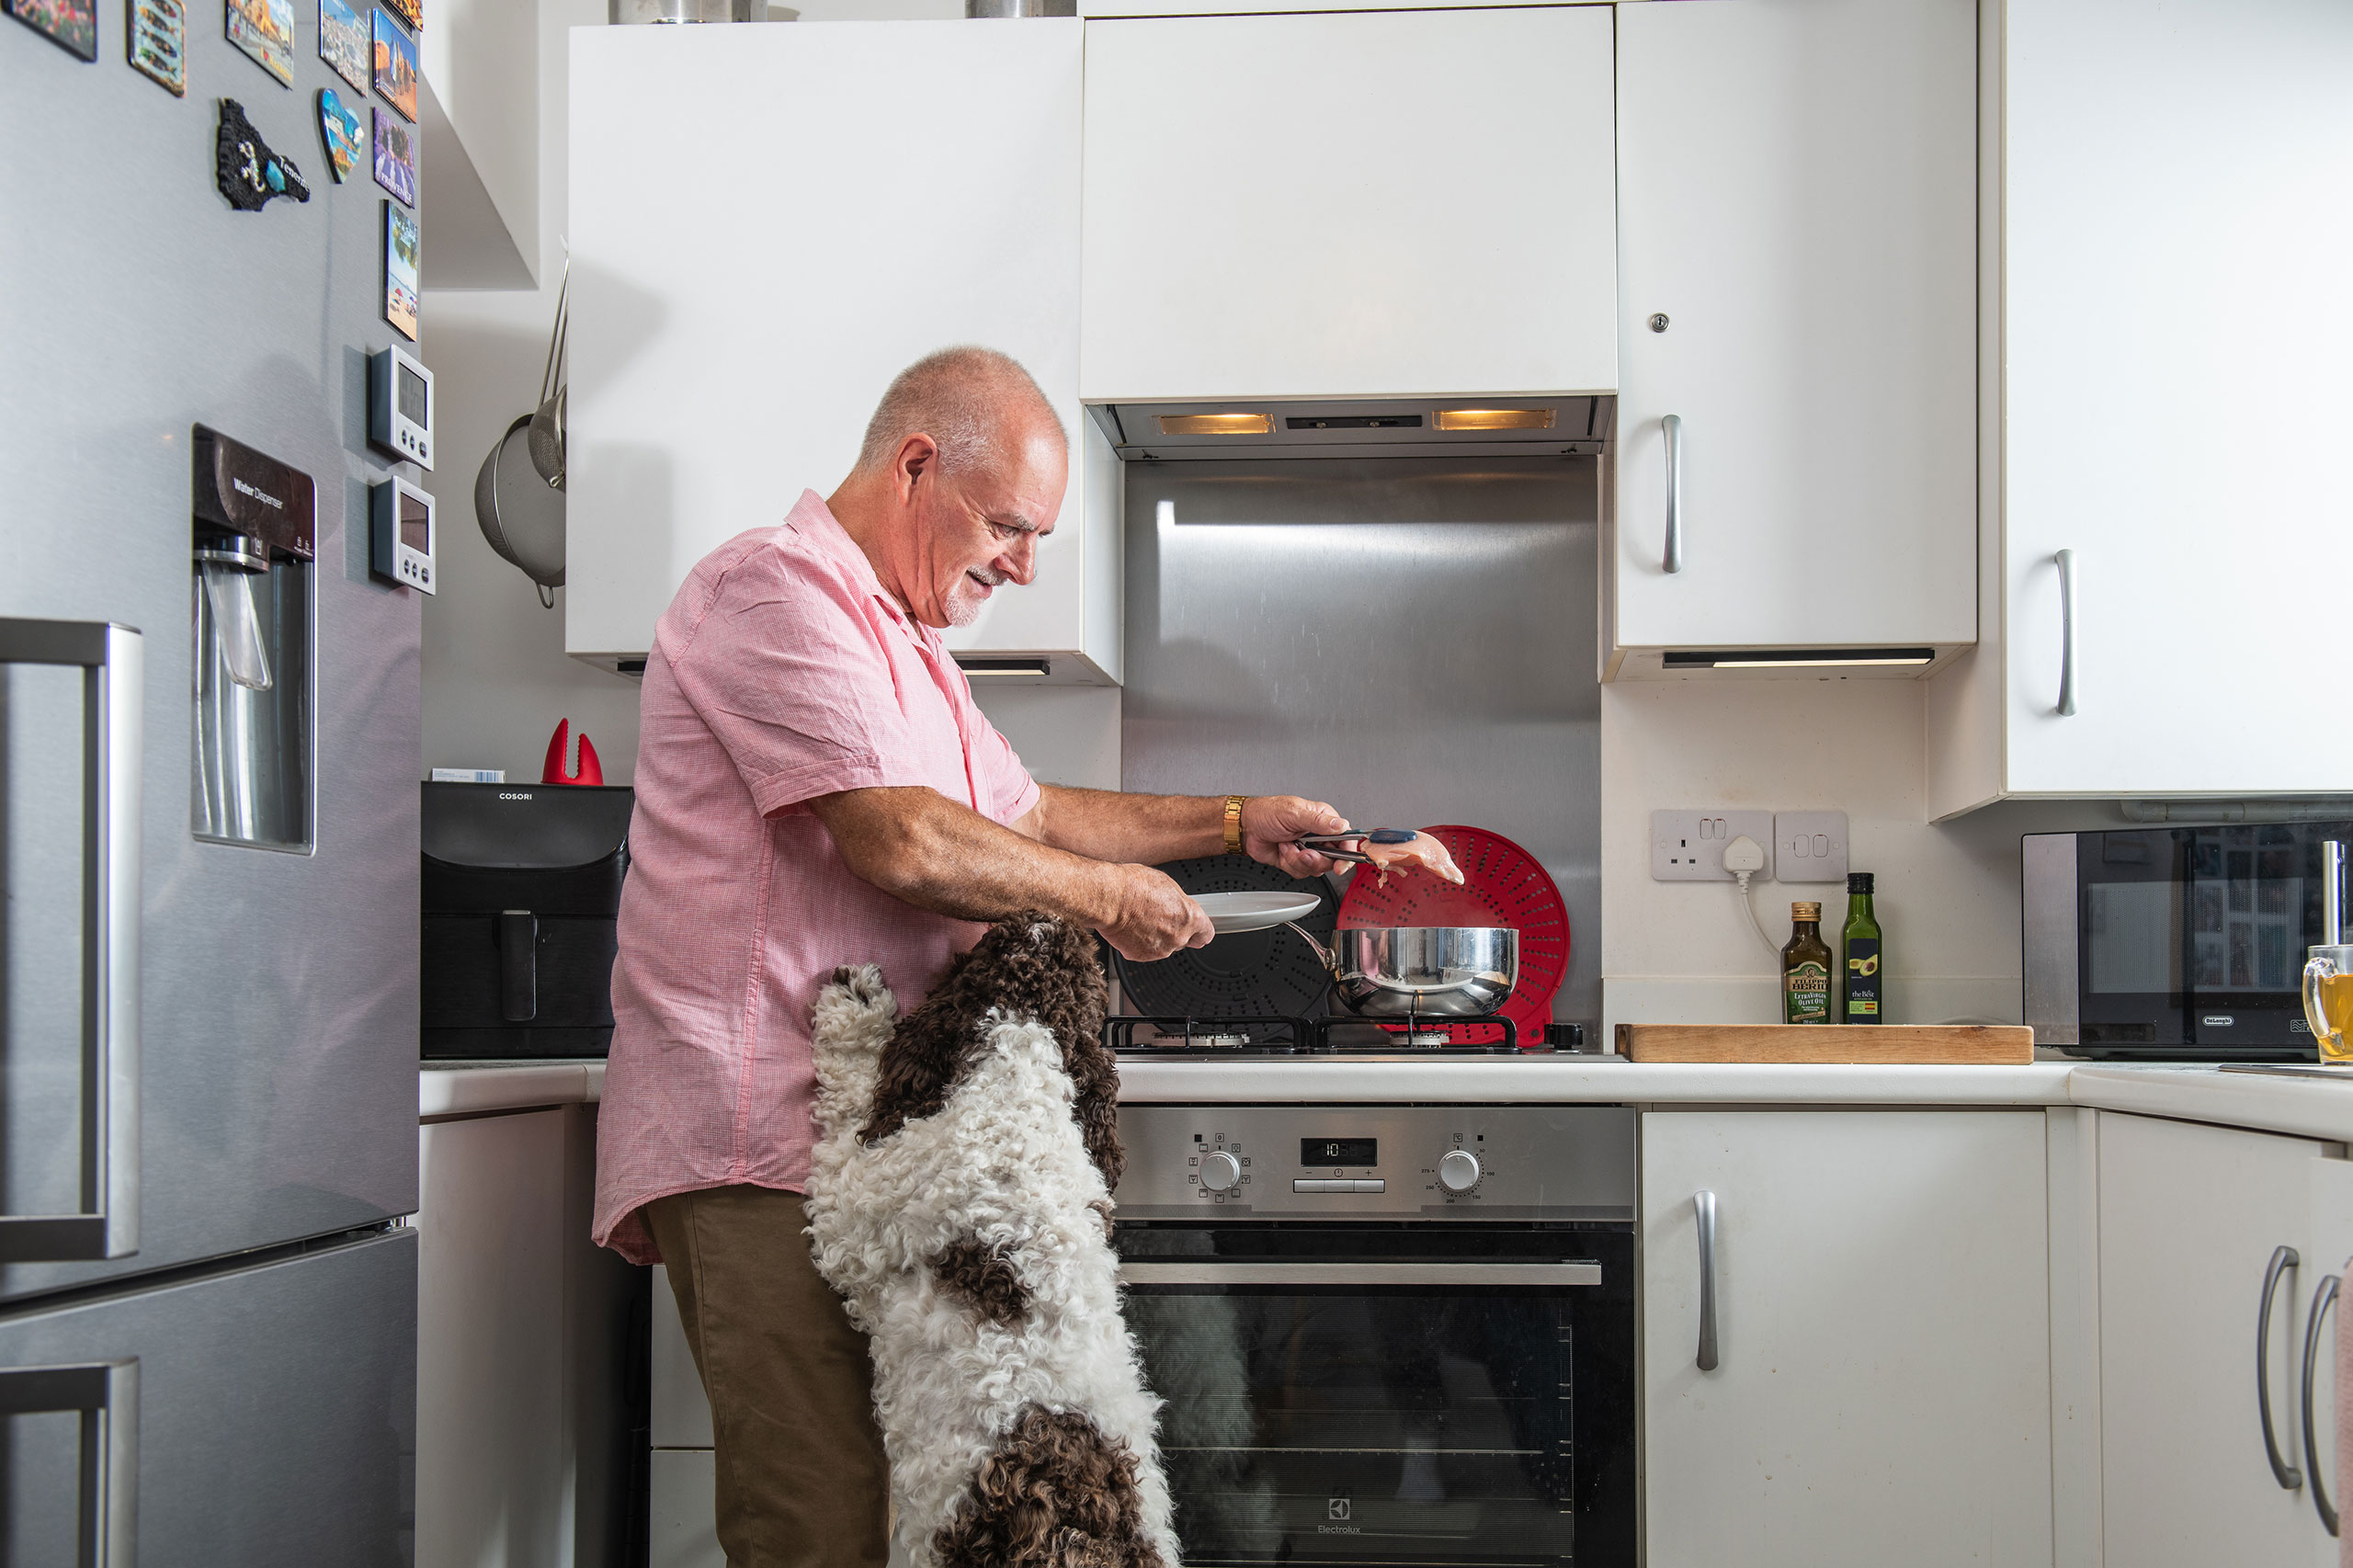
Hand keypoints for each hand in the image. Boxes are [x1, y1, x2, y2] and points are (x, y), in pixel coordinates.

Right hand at [1099, 864, 1214, 961]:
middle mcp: (1178, 937)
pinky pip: (1144, 951)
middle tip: (1159, 916)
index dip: (1199, 930)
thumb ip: (1179, 902)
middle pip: (1183, 940)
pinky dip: (1139, 942)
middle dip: (1173, 931)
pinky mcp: (1140, 956)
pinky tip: (1132, 927)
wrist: (1109, 898)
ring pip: (1163, 946)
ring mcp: (1159, 949)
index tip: (1196, 929)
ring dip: (1156, 937)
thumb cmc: (1134, 886)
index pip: (1206, 933)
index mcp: (1189, 918)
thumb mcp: (1167, 884)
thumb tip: (1179, 906)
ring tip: (1141, 918)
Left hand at [1241, 795, 1350, 876]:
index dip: (1346, 854)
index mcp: (1323, 819)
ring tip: (1288, 846)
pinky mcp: (1296, 860)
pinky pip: (1301, 871)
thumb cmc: (1267, 812)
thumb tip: (1341, 825)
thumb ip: (1319, 822)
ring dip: (1299, 860)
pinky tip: (1283, 850)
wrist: (1246, 827)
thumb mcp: (1294, 814)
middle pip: (1333, 858)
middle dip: (1316, 859)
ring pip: (1316, 868)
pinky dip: (1290, 863)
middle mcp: (1318, 835)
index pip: (1346, 839)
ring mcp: (1308, 849)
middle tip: (1304, 852)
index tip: (1340, 864)